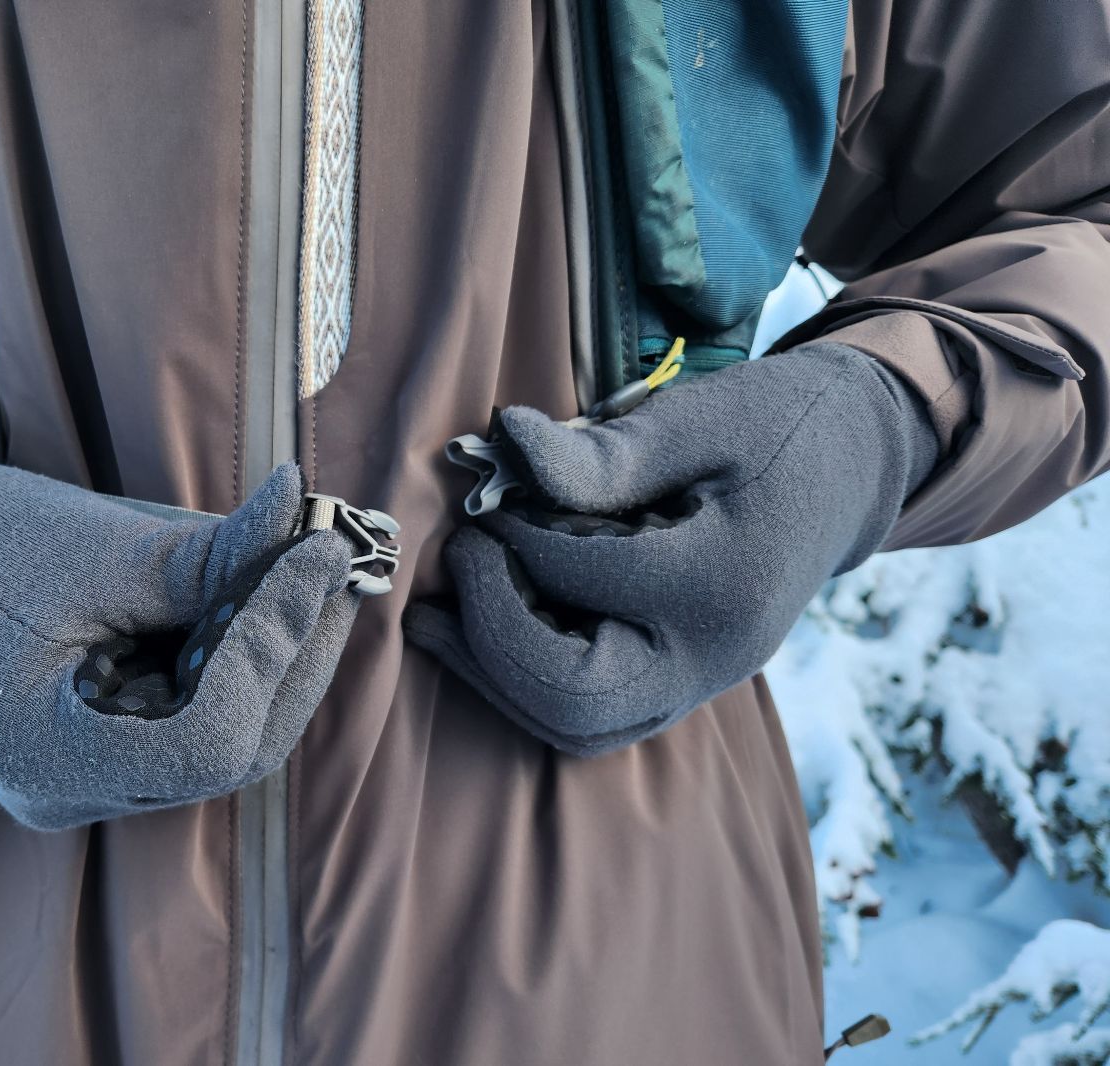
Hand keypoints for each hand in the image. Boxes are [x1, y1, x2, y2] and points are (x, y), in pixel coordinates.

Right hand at [0, 434, 362, 829]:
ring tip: (305, 566)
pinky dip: (236, 658)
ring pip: (227, 737)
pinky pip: (196, 718)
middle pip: (235, 748)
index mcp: (50, 759)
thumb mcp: (94, 544)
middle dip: (295, 650)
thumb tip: (312, 526)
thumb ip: (211, 555)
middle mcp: (72, 792)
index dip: (276, 646)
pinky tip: (256, 594)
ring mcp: (86, 780)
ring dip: (276, 654)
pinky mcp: (100, 749)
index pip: (212, 740)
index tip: (318, 555)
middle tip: (334, 558)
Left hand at [405, 342, 938, 756]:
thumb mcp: (702, 417)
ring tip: (435, 615)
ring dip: (495, 675)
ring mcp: (699, 682)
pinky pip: (590, 715)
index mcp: (724, 583)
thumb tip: (505, 445)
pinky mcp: (679, 684)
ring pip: (575, 726)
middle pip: (576, 698)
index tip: (486, 495)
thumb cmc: (779, 426)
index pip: (586, 579)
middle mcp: (714, 657)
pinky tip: (479, 628)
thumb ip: (605, 451)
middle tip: (456, 565)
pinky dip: (525, 682)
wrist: (850, 470)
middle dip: (493, 636)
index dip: (516, 537)